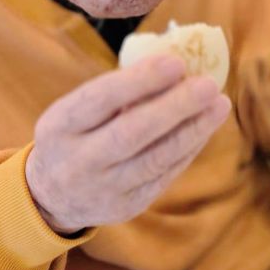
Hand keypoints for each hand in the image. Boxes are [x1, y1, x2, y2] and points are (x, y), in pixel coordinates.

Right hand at [25, 55, 230, 233]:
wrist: (50, 195)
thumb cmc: (72, 134)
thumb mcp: (75, 109)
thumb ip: (115, 91)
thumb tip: (172, 65)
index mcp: (59, 125)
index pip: (100, 100)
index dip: (140, 81)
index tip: (176, 62)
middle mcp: (79, 161)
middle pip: (130, 134)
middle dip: (174, 108)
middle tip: (208, 84)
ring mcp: (104, 188)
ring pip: (154, 160)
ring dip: (192, 130)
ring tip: (219, 104)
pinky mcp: (127, 206)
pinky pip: (164, 175)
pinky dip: (188, 148)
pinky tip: (205, 126)